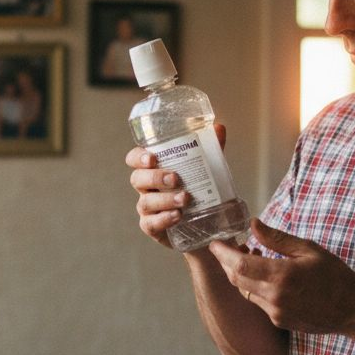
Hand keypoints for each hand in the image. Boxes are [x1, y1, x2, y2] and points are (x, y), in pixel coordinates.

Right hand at [126, 124, 224, 247]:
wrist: (208, 225)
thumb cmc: (200, 191)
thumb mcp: (208, 170)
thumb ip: (211, 150)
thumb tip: (219, 127)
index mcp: (153, 169)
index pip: (134, 159)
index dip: (138, 157)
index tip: (152, 158)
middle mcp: (146, 188)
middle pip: (138, 179)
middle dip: (155, 177)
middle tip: (176, 179)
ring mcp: (148, 209)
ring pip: (145, 202)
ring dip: (164, 199)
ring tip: (185, 199)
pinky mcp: (153, 227)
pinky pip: (151, 223)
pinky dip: (163, 219)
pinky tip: (177, 216)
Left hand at [208, 218, 354, 333]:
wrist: (353, 310)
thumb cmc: (335, 276)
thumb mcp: (309, 249)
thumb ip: (277, 239)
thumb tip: (253, 224)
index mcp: (282, 276)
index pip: (239, 265)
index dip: (223, 254)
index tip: (215, 243)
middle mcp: (275, 297)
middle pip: (237, 280)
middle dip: (227, 263)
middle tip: (227, 248)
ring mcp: (276, 312)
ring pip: (245, 291)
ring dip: (241, 275)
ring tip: (251, 257)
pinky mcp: (279, 321)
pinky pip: (258, 302)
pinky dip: (255, 287)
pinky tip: (266, 276)